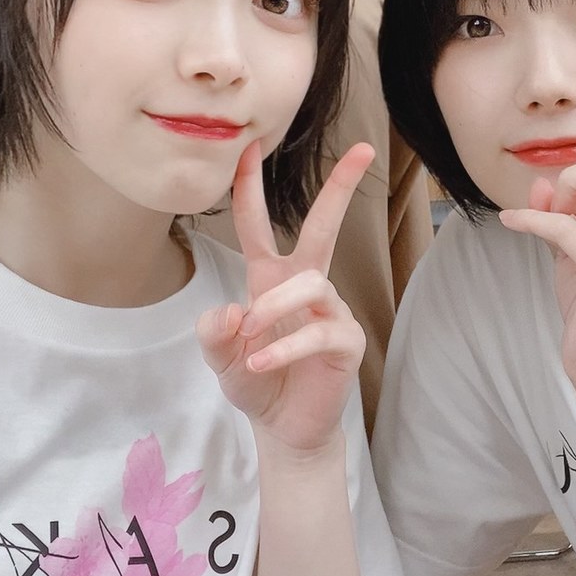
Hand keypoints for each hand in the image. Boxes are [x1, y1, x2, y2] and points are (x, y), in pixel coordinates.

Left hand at [197, 140, 373, 454]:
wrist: (284, 430)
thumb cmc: (255, 383)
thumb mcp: (219, 359)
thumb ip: (213, 334)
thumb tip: (231, 310)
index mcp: (269, 279)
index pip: (257, 225)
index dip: (251, 186)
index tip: (249, 146)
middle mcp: (304, 286)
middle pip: (324, 227)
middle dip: (340, 187)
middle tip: (362, 149)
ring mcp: (330, 312)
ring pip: (310, 284)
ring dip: (274, 307)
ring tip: (250, 338)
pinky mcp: (345, 342)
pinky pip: (317, 332)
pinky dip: (284, 347)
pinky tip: (259, 364)